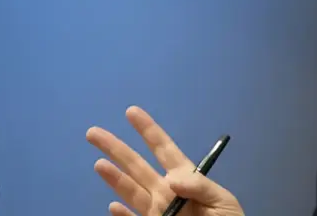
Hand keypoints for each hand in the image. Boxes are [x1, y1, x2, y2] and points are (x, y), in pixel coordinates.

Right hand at [86, 106, 244, 215]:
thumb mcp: (222, 200)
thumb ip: (200, 186)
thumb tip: (173, 179)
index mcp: (185, 179)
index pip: (164, 150)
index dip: (148, 130)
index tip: (132, 112)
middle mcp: (166, 192)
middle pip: (137, 166)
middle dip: (117, 148)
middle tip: (94, 132)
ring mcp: (158, 211)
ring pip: (131, 191)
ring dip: (114, 178)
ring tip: (99, 163)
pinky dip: (122, 214)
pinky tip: (112, 205)